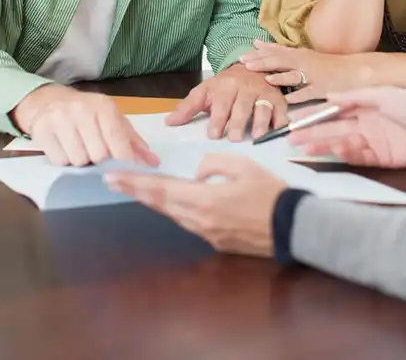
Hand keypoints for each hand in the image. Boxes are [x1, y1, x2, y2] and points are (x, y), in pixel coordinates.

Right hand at [11, 84, 158, 166]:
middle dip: (101, 160)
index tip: (127, 170)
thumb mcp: (113, 120)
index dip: (124, 159)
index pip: (117, 139)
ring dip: (82, 161)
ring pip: (79, 160)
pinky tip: (65, 148)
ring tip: (80, 147)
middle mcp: (82, 111)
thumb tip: (153, 162)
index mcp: (104, 107)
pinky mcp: (42, 131)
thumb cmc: (88, 113)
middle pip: (99, 155)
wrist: (49, 101)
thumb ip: (133, 142)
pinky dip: (64, 160)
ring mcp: (60, 120)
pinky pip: (60, 161)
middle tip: (97, 152)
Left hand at [104, 153, 285, 257]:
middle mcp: (199, 220)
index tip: (113, 177)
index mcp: (204, 200)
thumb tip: (197, 173)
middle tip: (114, 181)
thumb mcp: (244, 166)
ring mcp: (207, 234)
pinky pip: (190, 222)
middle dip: (136, 191)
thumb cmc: (270, 193)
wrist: (292, 227)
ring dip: (155, 201)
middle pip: (160, 205)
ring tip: (140, 189)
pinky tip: (174, 201)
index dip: (135, 184)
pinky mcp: (216, 241)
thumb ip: (214, 164)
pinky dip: (176, 209)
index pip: (160, 190)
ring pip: (173, 214)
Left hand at [166, 64, 287, 141]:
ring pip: (263, 106)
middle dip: (238, 121)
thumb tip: (169, 122)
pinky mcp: (278, 98)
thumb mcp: (205, 92)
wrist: (250, 67)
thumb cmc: (225, 86)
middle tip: (234, 138)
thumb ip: (188, 107)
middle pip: (242, 106)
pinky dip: (281, 118)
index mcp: (225, 86)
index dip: (217, 118)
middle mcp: (245, 88)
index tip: (213, 134)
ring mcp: (263, 92)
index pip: (221, 102)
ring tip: (257, 136)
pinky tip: (278, 128)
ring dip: (260, 121)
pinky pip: (281, 108)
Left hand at [239, 40, 371, 103]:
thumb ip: (287, 54)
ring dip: (279, 77)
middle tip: (245, 63)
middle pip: (281, 61)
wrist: (355, 72)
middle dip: (262, 62)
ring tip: (265, 79)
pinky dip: (298, 96)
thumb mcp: (306, 57)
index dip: (260, 52)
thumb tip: (263, 47)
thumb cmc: (329, 66)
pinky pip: (308, 93)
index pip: (277, 51)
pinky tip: (287, 100)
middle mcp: (305, 63)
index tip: (245, 52)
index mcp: (301, 55)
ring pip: (294, 76)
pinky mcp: (322, 89)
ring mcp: (314, 76)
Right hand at [288, 87, 405, 167]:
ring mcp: (371, 142)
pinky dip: (345, 153)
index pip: (333, 113)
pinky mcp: (380, 158)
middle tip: (291, 138)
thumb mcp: (382, 94)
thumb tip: (330, 96)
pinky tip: (333, 149)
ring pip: (341, 144)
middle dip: (312, 134)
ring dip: (323, 145)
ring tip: (304, 148)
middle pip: (333, 130)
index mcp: (363, 108)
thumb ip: (355, 97)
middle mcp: (364, 125)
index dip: (315, 116)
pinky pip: (358, 156)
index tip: (296, 120)